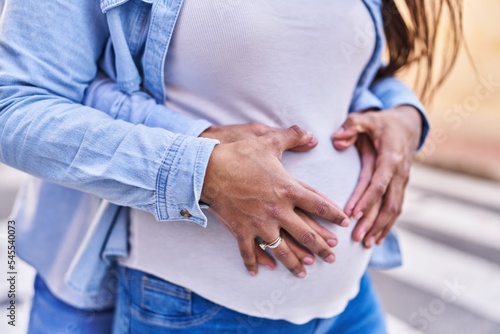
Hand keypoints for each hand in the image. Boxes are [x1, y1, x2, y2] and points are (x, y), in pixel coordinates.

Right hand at [202, 126, 348, 277]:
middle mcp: (277, 210)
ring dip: (294, 262)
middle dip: (321, 247)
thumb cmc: (240, 154)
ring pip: (281, 249)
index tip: (344, 222)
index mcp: (288, 189)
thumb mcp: (268, 141)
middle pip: (305, 234)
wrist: (208, 169)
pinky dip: (253, 262)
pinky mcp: (241, 230)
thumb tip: (311, 134)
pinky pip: (249, 251)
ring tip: (305, 272)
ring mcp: (259, 223)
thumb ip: (292, 137)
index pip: (318, 204)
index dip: (334, 214)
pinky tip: (258, 273)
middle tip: (333, 258)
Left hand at [332, 106, 421, 246]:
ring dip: (381, 228)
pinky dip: (388, 225)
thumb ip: (351, 126)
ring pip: (394, 209)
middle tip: (357, 238)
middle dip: (373, 221)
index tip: (353, 214)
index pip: (379, 183)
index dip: (367, 199)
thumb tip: (337, 140)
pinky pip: (396, 209)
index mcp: (391, 157)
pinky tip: (377, 239)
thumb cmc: (380, 123)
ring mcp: (403, 181)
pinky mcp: (400, 187)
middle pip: (388, 202)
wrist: (406, 125)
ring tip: (366, 244)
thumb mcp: (366, 118)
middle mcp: (400, 172)